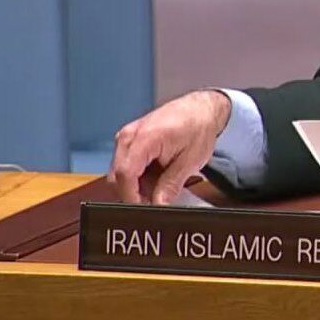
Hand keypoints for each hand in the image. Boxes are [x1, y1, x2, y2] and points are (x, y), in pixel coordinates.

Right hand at [108, 90, 230, 204]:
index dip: (132, 197)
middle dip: (135, 193)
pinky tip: (158, 173)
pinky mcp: (129, 140)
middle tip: (158, 199)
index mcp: (144, 138)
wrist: (201, 109)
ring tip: (163, 181)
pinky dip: (139, 175)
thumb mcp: (190, 161)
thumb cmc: (198, 127)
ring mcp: (127, 137)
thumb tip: (159, 205)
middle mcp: (129, 136)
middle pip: (118, 176)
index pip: (125, 175)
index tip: (144, 210)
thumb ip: (171, 185)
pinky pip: (126, 165)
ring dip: (138, 184)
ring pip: (120, 173)